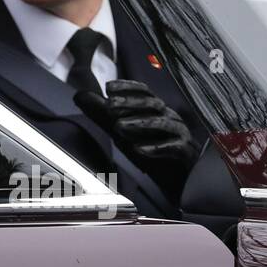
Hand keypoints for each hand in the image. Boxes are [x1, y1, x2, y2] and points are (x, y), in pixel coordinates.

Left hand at [73, 79, 198, 166]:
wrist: (178, 179)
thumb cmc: (152, 152)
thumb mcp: (122, 132)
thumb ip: (103, 114)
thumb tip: (80, 95)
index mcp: (156, 110)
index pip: (144, 92)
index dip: (128, 87)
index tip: (109, 87)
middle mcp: (169, 117)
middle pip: (152, 103)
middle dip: (130, 102)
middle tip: (110, 105)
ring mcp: (180, 133)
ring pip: (163, 123)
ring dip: (139, 123)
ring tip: (119, 127)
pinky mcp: (186, 152)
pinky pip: (173, 146)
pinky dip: (155, 147)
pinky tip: (139, 150)